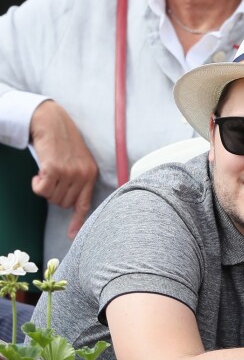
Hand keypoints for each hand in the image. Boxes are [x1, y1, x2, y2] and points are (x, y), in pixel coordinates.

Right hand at [30, 100, 97, 237]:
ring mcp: (69, 173)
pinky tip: (39, 173)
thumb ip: (78, 181)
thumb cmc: (64, 143)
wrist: (52, 122)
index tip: (72, 236)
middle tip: (52, 178)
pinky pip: (41, 190)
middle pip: (63, 203)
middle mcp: (82, 175)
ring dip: (46, 188)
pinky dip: (36, 184)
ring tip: (48, 171)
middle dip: (55, 195)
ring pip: (51, 198)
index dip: (78, 222)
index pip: (85, 204)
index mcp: (91, 175)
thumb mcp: (79, 162)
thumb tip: (71, 205)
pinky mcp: (53, 169)